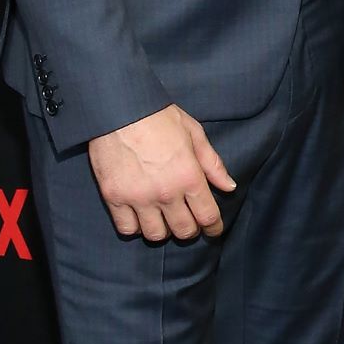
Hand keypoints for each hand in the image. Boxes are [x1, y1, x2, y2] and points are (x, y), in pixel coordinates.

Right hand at [87, 104, 236, 241]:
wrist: (120, 109)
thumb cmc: (160, 117)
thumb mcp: (194, 133)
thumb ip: (212, 164)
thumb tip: (229, 187)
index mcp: (188, 176)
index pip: (207, 216)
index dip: (214, 227)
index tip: (214, 230)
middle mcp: (165, 192)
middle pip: (183, 231)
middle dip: (190, 230)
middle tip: (189, 222)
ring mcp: (138, 198)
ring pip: (155, 235)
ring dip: (163, 230)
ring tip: (164, 219)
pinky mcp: (114, 197)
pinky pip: (127, 229)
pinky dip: (135, 227)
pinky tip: (140, 216)